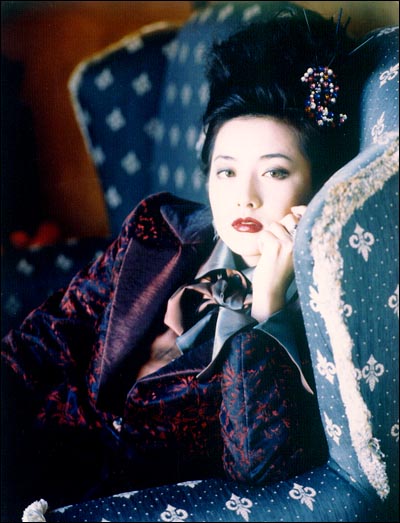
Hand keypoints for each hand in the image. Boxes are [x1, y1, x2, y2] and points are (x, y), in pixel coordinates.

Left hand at [251, 206, 306, 321]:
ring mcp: (289, 244)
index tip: (295, 210)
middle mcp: (300, 242)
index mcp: (307, 244)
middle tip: (275, 245)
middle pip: (288, 218)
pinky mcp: (276, 246)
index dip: (301, 210)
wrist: (271, 291)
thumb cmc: (279, 272)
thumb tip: (292, 214)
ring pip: (274, 225)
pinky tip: (265, 256)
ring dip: (268, 237)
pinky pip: (264, 234)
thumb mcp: (292, 253)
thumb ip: (293, 236)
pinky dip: (261, 244)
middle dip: (278, 227)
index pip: (308, 218)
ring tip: (271, 253)